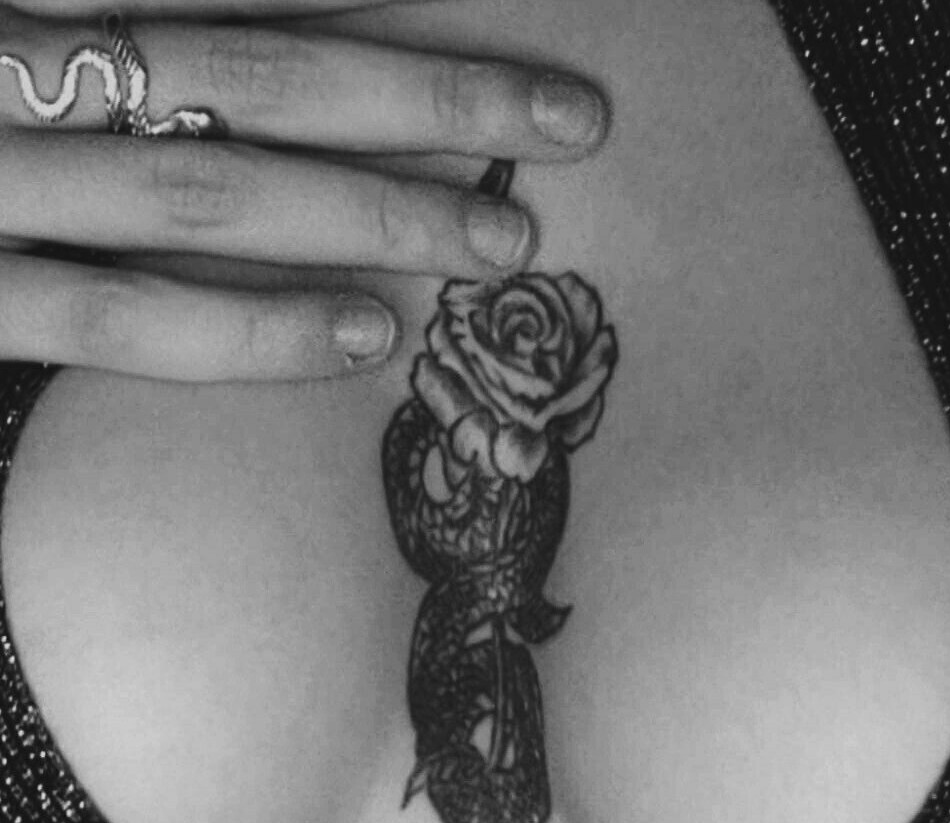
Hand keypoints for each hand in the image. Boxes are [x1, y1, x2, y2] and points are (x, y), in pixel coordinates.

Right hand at [0, 1, 608, 379]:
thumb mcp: (22, 31)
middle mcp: (14, 57)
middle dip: (433, 98)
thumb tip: (212, 37)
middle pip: (264, 70)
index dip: (395, 28)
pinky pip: (117, 318)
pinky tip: (363, 337)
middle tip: (569, 131)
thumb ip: (119, 7)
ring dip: (374, 215)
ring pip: (210, 189)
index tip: (517, 66)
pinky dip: (245, 330)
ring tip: (500, 243)